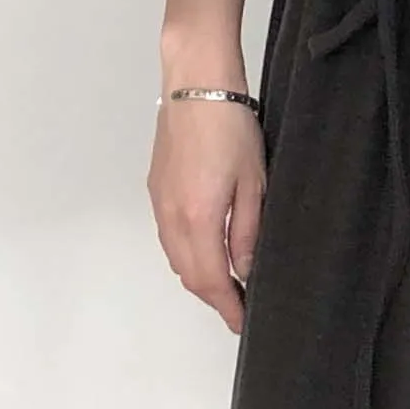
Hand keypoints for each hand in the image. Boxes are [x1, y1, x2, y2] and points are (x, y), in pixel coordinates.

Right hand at [149, 92, 266, 332]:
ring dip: (200, 277)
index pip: (212, 280)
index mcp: (199, 218)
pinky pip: (168, 238)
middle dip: (215, 297)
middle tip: (239, 306)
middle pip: (190, 276)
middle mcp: (172, 217)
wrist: (196, 87)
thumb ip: (248, 233)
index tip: (242, 322)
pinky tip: (207, 251)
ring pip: (176, 259)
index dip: (228, 307)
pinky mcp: (156, 191)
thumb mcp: (253, 183)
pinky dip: (187, 255)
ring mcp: (160, 204)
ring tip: (228, 283)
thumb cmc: (231, 126)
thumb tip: (245, 270)